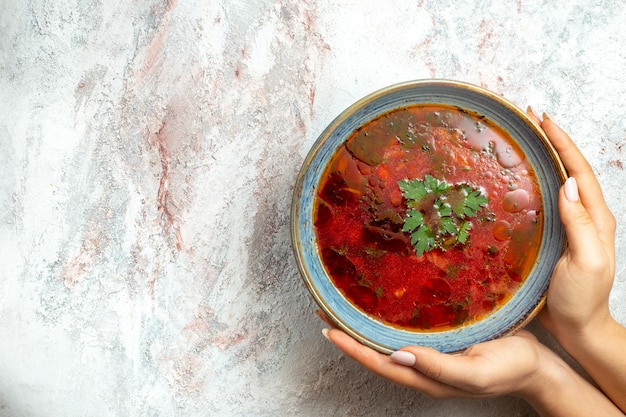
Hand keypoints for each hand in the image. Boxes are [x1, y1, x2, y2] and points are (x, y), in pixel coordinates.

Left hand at [323, 326, 545, 398]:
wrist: (539, 366)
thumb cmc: (511, 368)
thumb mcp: (476, 373)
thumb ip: (438, 368)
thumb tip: (397, 356)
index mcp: (427, 378)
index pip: (379, 363)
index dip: (352, 348)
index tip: (328, 329)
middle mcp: (422, 366)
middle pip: (376, 352)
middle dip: (349, 334)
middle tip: (326, 311)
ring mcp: (431, 354)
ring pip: (388, 341)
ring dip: (364, 325)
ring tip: (344, 306)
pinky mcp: (442, 340)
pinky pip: (406, 330)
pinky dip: (387, 319)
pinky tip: (383, 305)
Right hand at [525, 110, 615, 343]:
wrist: (578, 328)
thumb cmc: (581, 300)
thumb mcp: (585, 263)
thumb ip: (580, 224)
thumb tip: (568, 184)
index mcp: (595, 219)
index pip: (579, 171)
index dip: (562, 143)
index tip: (543, 120)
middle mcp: (584, 217)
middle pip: (569, 170)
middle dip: (552, 142)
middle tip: (529, 120)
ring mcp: (570, 227)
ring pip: (558, 182)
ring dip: (543, 158)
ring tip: (523, 140)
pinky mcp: (555, 237)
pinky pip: (546, 201)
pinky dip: (535, 182)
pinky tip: (519, 179)